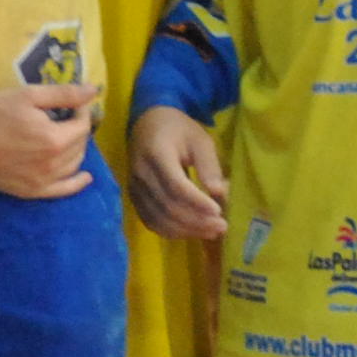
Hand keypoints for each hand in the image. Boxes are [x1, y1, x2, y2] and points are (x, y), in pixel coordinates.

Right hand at [0, 78, 95, 198]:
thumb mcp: (28, 95)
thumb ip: (63, 94)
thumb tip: (94, 90)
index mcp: (54, 139)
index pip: (83, 125)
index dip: (81, 111)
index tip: (73, 103)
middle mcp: (52, 164)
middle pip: (80, 145)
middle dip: (79, 129)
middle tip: (68, 117)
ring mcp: (42, 181)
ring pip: (74, 164)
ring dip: (76, 149)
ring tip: (67, 137)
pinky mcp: (31, 191)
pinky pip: (63, 190)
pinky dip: (76, 183)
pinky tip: (84, 177)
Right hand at [128, 106, 229, 239]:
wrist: (146, 124)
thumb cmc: (178, 130)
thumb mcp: (199, 139)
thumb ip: (209, 165)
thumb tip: (219, 193)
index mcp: (157, 153)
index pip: (176, 185)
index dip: (197, 202)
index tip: (219, 210)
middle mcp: (141, 173)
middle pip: (168, 206)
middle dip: (196, 220)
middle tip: (222, 226)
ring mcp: (135, 188)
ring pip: (159, 218)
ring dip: (186, 230)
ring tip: (211, 232)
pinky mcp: (134, 198)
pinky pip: (151, 222)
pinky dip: (172, 232)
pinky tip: (192, 232)